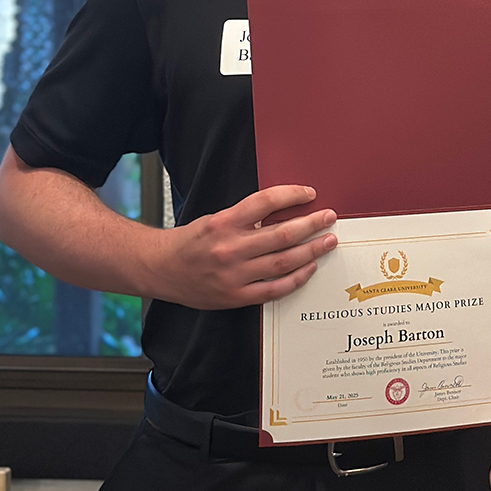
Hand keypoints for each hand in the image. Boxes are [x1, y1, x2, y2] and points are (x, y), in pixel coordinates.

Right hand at [155, 185, 336, 308]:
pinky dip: (296, 278)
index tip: (310, 193)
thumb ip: (246, 217)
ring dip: (311, 250)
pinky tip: (309, 268)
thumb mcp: (216, 219)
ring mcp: (234, 275)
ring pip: (284, 262)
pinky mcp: (235, 297)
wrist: (161, 269)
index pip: (266, 202)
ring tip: (327, 241)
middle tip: (329, 217)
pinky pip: (274, 289)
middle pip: (282, 234)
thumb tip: (285, 210)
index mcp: (224, 222)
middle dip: (312, 224)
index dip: (292, 195)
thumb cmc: (191, 242)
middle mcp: (231, 248)